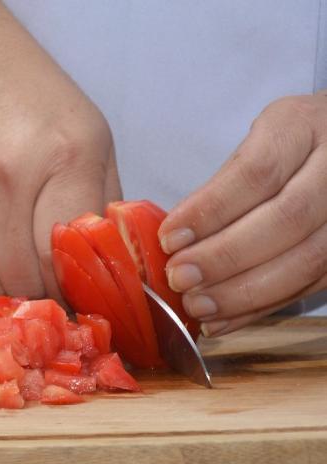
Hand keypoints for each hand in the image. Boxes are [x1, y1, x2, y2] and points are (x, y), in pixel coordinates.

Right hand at [0, 19, 119, 299]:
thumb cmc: (29, 99)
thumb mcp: (89, 134)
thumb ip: (102, 200)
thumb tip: (106, 267)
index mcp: (66, 158)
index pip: (68, 258)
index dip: (71, 285)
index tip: (72, 286)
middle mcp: (10, 178)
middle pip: (22, 278)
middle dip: (35, 289)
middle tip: (39, 278)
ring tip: (5, 260)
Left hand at [159, 91, 326, 336]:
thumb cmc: (289, 146)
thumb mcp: (258, 141)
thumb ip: (223, 184)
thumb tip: (171, 240)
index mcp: (303, 126)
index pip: (258, 172)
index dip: (211, 209)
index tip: (169, 237)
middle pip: (287, 218)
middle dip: (226, 256)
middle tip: (180, 278)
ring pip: (308, 259)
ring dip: (245, 291)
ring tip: (197, 305)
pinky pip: (312, 285)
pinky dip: (263, 307)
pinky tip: (224, 319)